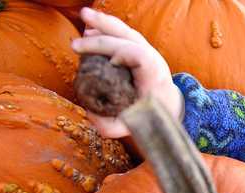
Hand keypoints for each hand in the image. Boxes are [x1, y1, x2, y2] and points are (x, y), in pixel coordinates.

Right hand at [71, 7, 183, 137]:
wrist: (168, 105)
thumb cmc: (148, 116)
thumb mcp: (130, 126)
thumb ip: (109, 124)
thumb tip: (88, 112)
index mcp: (154, 76)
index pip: (140, 55)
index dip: (122, 52)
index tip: (106, 61)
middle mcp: (153, 59)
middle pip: (129, 39)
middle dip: (102, 39)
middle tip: (76, 46)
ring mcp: (148, 51)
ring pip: (126, 32)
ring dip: (104, 23)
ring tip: (84, 15)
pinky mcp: (140, 48)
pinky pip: (123, 33)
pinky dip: (107, 27)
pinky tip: (90, 26)